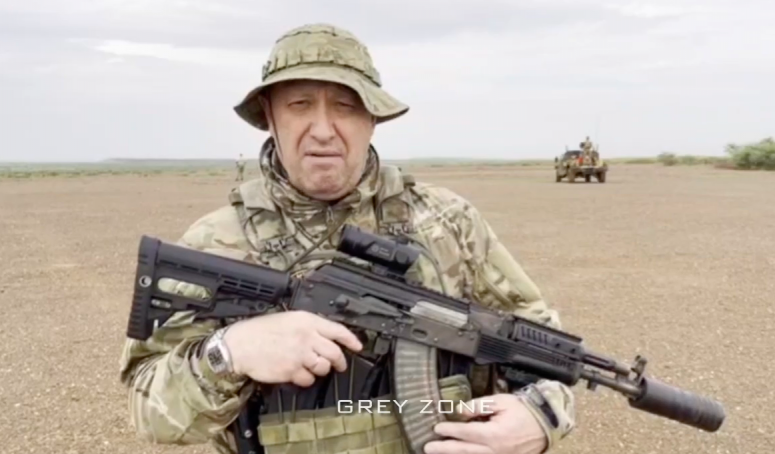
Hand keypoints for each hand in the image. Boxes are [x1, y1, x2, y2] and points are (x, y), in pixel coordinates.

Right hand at [222, 311, 362, 386]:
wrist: (240, 345)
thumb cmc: (259, 331)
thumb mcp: (287, 319)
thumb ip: (308, 326)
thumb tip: (324, 335)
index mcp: (306, 321)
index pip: (337, 330)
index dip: (351, 340)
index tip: (358, 346)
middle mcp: (306, 337)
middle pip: (334, 352)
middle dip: (339, 361)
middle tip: (340, 364)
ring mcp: (300, 355)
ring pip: (323, 367)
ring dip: (321, 369)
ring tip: (312, 366)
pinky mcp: (292, 371)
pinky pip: (308, 379)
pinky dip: (305, 379)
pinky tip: (298, 373)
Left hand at [424, 394, 546, 453]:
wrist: (545, 425)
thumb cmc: (523, 411)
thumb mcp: (501, 401)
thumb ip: (479, 405)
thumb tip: (460, 410)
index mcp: (494, 434)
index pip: (466, 433)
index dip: (450, 430)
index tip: (436, 428)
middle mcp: (495, 450)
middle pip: (464, 450)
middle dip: (445, 449)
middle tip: (428, 447)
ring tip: (437, 452)